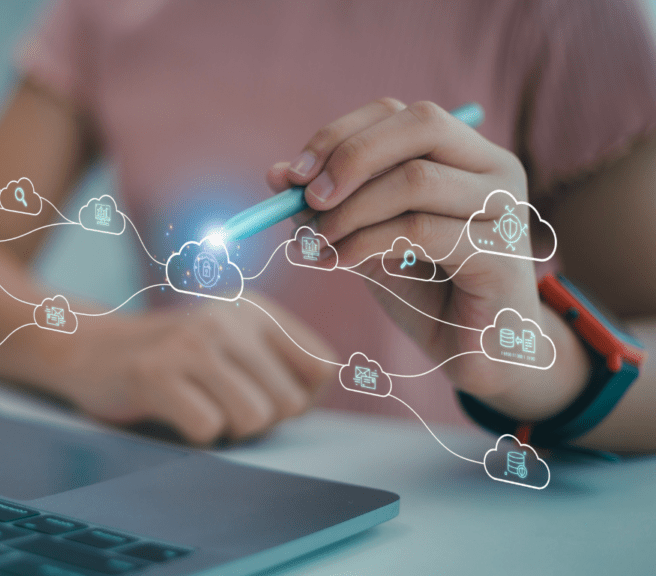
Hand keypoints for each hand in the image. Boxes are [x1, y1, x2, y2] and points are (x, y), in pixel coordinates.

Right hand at [48, 294, 337, 443]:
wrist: (89, 349)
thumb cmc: (172, 358)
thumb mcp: (230, 341)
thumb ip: (278, 362)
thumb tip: (312, 400)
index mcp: (255, 309)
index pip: (322, 368)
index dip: (299, 397)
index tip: (261, 393)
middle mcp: (228, 318)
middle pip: (290, 403)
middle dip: (260, 420)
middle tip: (220, 403)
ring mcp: (190, 344)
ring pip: (255, 418)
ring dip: (229, 429)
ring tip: (200, 406)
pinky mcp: (156, 374)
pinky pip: (209, 429)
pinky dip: (194, 434)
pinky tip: (172, 411)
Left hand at [267, 98, 589, 419]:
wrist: (470, 353)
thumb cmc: (424, 291)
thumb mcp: (366, 239)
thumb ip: (329, 206)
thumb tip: (277, 175)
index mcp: (464, 154)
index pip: (398, 113)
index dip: (340, 135)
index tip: (292, 177)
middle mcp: (494, 169)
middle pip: (419, 123)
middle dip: (350, 156)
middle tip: (307, 199)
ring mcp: (505, 208)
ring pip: (416, 179)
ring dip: (350, 210)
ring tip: (315, 243)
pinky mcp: (501, 254)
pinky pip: (421, 229)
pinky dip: (366, 242)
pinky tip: (338, 261)